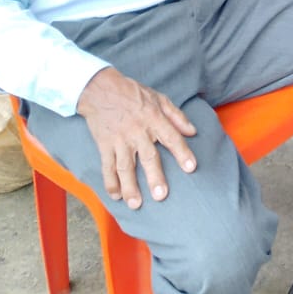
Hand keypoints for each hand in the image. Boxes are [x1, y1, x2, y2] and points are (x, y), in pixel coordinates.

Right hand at [76, 66, 197, 209]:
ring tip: (136, 204)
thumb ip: (177, 116)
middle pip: (148, 157)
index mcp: (153, 118)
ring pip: (125, 167)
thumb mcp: (158, 98)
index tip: (191, 168)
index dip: (182, 152)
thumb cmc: (133, 93)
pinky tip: (116, 196)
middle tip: (161, 196)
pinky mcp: (104, 145)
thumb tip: (192, 131)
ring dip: (130, 187)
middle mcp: (137, 131)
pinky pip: (107, 166)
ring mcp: (119, 140)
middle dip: (155, 177)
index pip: (171, 137)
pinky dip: (110, 182)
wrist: (100, 89)